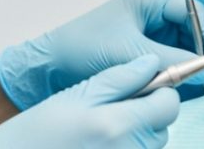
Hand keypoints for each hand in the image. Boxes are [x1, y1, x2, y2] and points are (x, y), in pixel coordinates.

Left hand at [0, 0, 203, 109]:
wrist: (52, 65)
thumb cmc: (82, 47)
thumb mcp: (129, 53)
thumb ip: (171, 60)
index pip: (194, 12)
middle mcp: (156, 9)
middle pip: (198, 28)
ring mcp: (154, 30)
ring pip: (191, 45)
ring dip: (203, 65)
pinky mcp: (150, 50)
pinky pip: (178, 58)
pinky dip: (190, 73)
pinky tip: (200, 86)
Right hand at [0, 55, 178, 148]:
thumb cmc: (34, 136)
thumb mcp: (75, 97)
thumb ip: (118, 78)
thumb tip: (151, 63)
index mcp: (118, 127)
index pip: (169, 104)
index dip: (158, 91)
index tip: (140, 87)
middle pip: (163, 126)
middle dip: (146, 113)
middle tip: (111, 108)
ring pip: (151, 144)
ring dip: (136, 133)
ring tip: (99, 129)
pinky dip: (126, 147)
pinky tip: (98, 144)